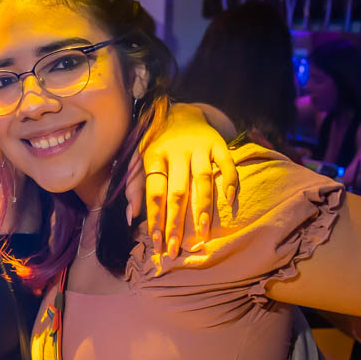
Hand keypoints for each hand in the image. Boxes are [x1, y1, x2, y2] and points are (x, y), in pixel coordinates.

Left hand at [126, 103, 238, 257]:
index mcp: (154, 156)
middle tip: (174, 248)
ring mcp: (199, 147)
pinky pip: (227, 164)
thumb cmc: (158, 143)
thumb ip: (134, 187)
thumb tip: (130, 216)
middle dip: (176, 223)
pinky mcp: (218, 144)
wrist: (182, 111)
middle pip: (177, 192)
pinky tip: (229, 201)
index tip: (156, 242)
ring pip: (202, 180)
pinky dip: (230, 181)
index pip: (154, 193)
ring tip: (202, 233)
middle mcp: (176, 152)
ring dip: (203, 207)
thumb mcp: (139, 159)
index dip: (155, 218)